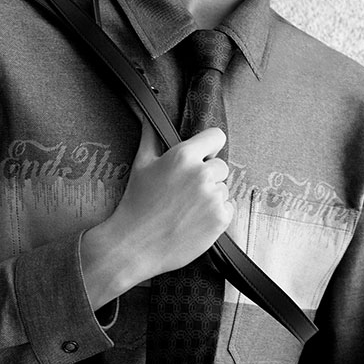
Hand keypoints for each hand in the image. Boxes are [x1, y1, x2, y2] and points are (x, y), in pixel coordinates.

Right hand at [80, 119, 232, 308]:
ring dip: (211, 197)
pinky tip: (194, 220)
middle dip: (208, 176)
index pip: (216, 136)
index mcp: (183, 156)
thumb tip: (149, 118)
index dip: (210, 146)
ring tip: (186, 209)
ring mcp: (213, 197)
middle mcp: (201, 174)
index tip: (204, 155)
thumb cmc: (136, 204)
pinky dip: (216, 215)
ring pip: (223, 189)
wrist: (135, 245)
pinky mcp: (221, 219)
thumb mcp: (141, 165)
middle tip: (185, 192)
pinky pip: (228, 209)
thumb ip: (151, 137)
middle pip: (221, 166)